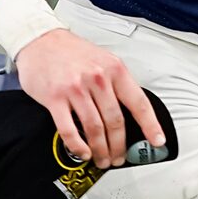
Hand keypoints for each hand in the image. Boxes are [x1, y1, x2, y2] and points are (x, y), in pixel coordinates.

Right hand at [15, 27, 163, 166]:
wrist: (40, 40)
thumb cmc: (72, 52)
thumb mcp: (103, 59)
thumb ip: (117, 83)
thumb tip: (131, 114)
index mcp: (114, 69)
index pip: (138, 102)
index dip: (150, 125)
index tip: (157, 141)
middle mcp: (97, 78)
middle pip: (115, 121)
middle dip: (119, 145)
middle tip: (119, 157)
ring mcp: (75, 89)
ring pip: (94, 128)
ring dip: (101, 149)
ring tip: (102, 158)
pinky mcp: (55, 98)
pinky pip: (69, 130)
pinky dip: (78, 146)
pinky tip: (83, 152)